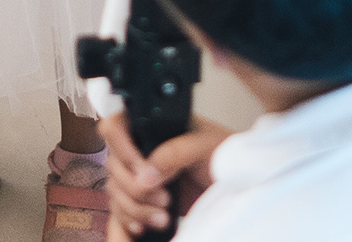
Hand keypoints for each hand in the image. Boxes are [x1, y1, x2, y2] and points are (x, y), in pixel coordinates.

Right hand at [101, 109, 226, 236]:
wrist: (237, 182)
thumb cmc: (225, 153)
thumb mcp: (205, 145)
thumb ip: (175, 153)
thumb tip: (145, 175)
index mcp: (153, 125)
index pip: (117, 127)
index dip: (122, 148)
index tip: (142, 170)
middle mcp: (141, 148)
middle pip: (113, 166)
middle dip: (134, 188)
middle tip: (163, 198)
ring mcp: (141, 174)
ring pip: (116, 191)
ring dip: (135, 209)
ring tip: (162, 217)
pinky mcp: (144, 198)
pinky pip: (121, 209)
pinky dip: (129, 220)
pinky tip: (144, 226)